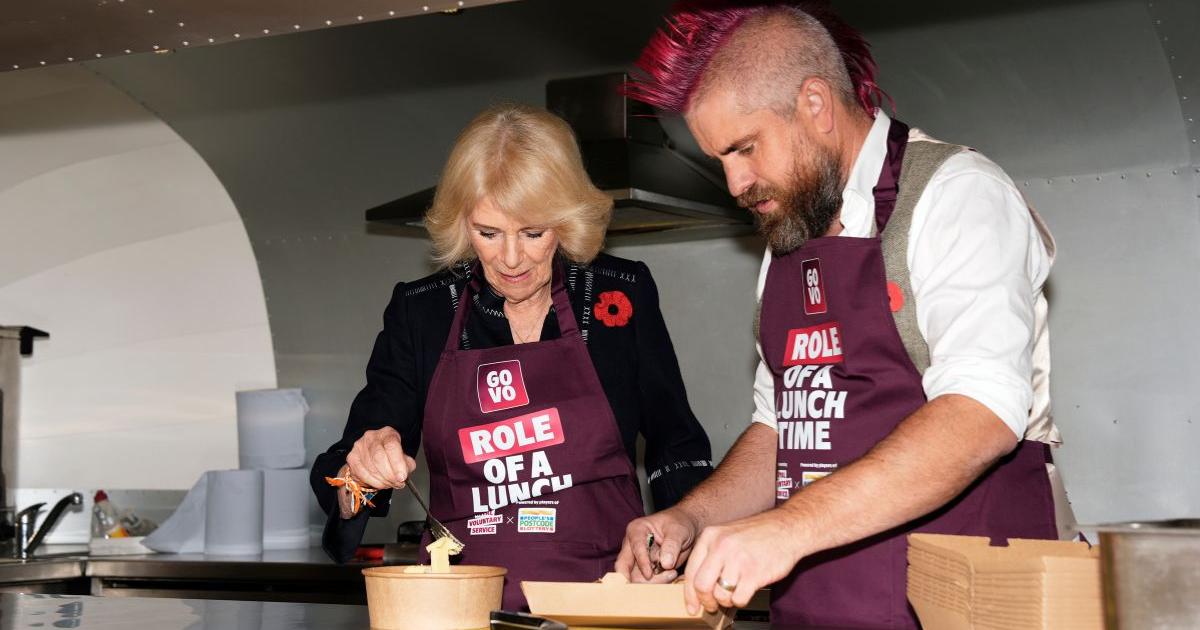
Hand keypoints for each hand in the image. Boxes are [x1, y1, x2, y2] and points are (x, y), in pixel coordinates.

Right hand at [345, 427, 416, 490]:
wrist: (375, 455)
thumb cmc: (391, 456)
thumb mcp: (404, 457)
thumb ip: (407, 465)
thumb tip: (403, 475)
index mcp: (387, 433)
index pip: (392, 446)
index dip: (397, 463)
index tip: (402, 477)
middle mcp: (372, 437)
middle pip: (379, 457)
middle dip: (390, 475)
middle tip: (397, 483)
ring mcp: (359, 446)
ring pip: (370, 467)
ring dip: (382, 480)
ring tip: (390, 484)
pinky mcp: (352, 457)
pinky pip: (362, 474)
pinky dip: (373, 482)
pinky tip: (380, 483)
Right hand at [614, 507, 698, 583]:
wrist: (688, 528)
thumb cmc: (680, 523)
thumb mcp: (678, 531)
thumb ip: (671, 545)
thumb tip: (665, 563)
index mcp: (636, 530)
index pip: (634, 548)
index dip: (641, 562)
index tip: (649, 574)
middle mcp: (632, 546)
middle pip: (625, 567)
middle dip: (637, 579)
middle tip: (658, 583)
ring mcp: (637, 560)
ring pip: (635, 579)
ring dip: (652, 582)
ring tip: (672, 573)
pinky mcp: (645, 571)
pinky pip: (646, 583)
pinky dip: (658, 584)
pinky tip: (671, 575)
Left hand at [683, 511, 801, 613]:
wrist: (788, 528)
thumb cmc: (759, 534)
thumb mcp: (728, 534)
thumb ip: (711, 555)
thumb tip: (698, 585)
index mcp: (711, 536)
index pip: (691, 571)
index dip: (689, 594)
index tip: (691, 607)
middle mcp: (721, 546)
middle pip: (701, 585)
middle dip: (705, 601)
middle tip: (711, 606)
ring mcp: (738, 560)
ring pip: (720, 595)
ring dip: (726, 601)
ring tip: (734, 593)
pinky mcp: (754, 573)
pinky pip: (738, 599)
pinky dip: (741, 601)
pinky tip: (746, 592)